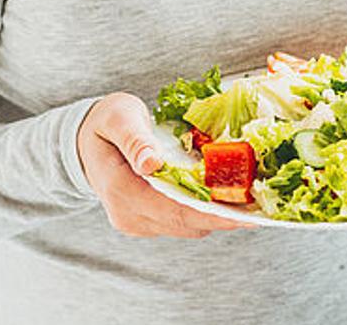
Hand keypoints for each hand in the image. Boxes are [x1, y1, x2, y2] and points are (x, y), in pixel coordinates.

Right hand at [75, 92, 256, 237]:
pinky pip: (180, 223)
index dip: (211, 214)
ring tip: (250, 204)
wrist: (85, 141)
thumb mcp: (119, 118)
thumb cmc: (107, 122)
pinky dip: (204, 214)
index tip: (245, 215)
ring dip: (217, 217)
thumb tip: (151, 164)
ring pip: (186, 227)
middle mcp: (127, 215)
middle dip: (224, 218)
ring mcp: (135, 222)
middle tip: (261, 210)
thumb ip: (135, 140)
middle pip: (184, 223)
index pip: (172, 209)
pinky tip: (225, 201)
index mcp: (119, 189)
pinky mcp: (144, 223)